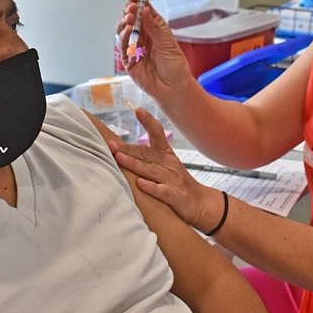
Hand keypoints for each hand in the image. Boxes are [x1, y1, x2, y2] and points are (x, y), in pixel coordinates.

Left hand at [110, 107, 223, 232]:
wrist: (201, 203)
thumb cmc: (177, 183)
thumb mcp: (165, 165)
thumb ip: (146, 157)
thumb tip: (121, 149)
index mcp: (166, 154)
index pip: (158, 134)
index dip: (148, 122)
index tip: (138, 110)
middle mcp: (169, 164)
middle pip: (146, 154)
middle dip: (128, 149)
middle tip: (110, 143)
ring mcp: (173, 180)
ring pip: (151, 170)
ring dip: (134, 164)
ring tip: (119, 158)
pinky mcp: (176, 196)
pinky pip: (163, 191)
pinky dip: (152, 187)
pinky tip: (140, 184)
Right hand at [116, 0, 194, 103]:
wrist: (173, 88)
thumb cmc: (175, 66)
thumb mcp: (167, 42)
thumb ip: (154, 27)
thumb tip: (144, 10)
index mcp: (155, 29)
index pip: (143, 11)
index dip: (136, 0)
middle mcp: (143, 36)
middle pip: (131, 19)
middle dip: (129, 11)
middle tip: (131, 8)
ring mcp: (135, 47)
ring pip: (124, 31)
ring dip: (124, 23)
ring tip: (129, 18)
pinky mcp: (128, 60)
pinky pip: (123, 46)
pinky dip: (123, 37)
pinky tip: (127, 31)